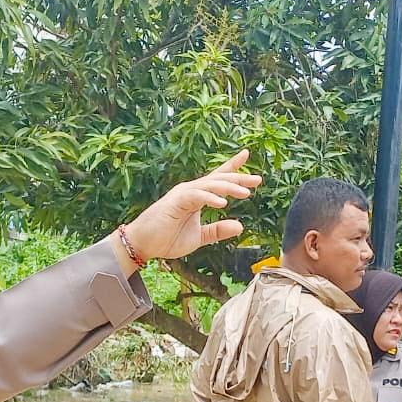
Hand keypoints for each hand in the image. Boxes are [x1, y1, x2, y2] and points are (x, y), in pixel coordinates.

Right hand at [118, 150, 262, 263]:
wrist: (143, 244)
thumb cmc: (166, 238)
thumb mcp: (199, 238)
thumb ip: (217, 231)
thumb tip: (240, 225)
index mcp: (197, 197)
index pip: (217, 179)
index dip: (233, 168)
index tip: (247, 157)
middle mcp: (191, 191)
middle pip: (218, 179)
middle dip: (238, 178)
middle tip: (257, 179)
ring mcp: (183, 194)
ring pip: (209, 185)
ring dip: (228, 188)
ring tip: (246, 193)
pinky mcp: (175, 202)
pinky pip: (196, 196)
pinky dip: (210, 198)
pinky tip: (223, 203)